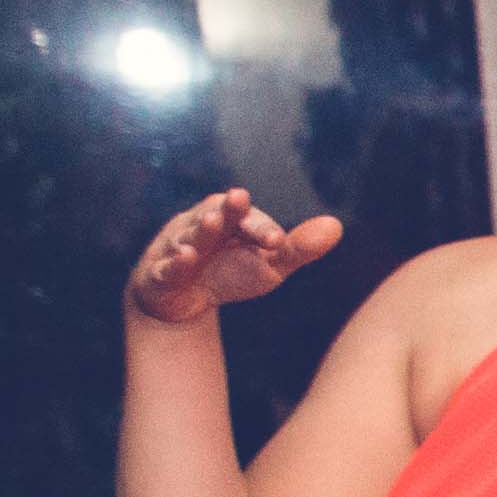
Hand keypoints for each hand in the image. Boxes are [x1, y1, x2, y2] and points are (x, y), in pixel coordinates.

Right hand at [128, 188, 343, 327]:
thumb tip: (337, 226)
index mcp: (233, 221)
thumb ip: (298, 248)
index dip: (262, 228)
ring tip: (212, 223)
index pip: (249, 219)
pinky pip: (167, 265)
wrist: (185, 298)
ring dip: (200, 230)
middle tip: (238, 199)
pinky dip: (175, 262)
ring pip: (189, 236)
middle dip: (228, 208)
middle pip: (217, 215)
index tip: (276, 241)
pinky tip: (185, 258)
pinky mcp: (160, 271)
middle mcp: (204, 225)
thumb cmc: (231, 272)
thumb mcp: (269, 264)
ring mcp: (179, 246)